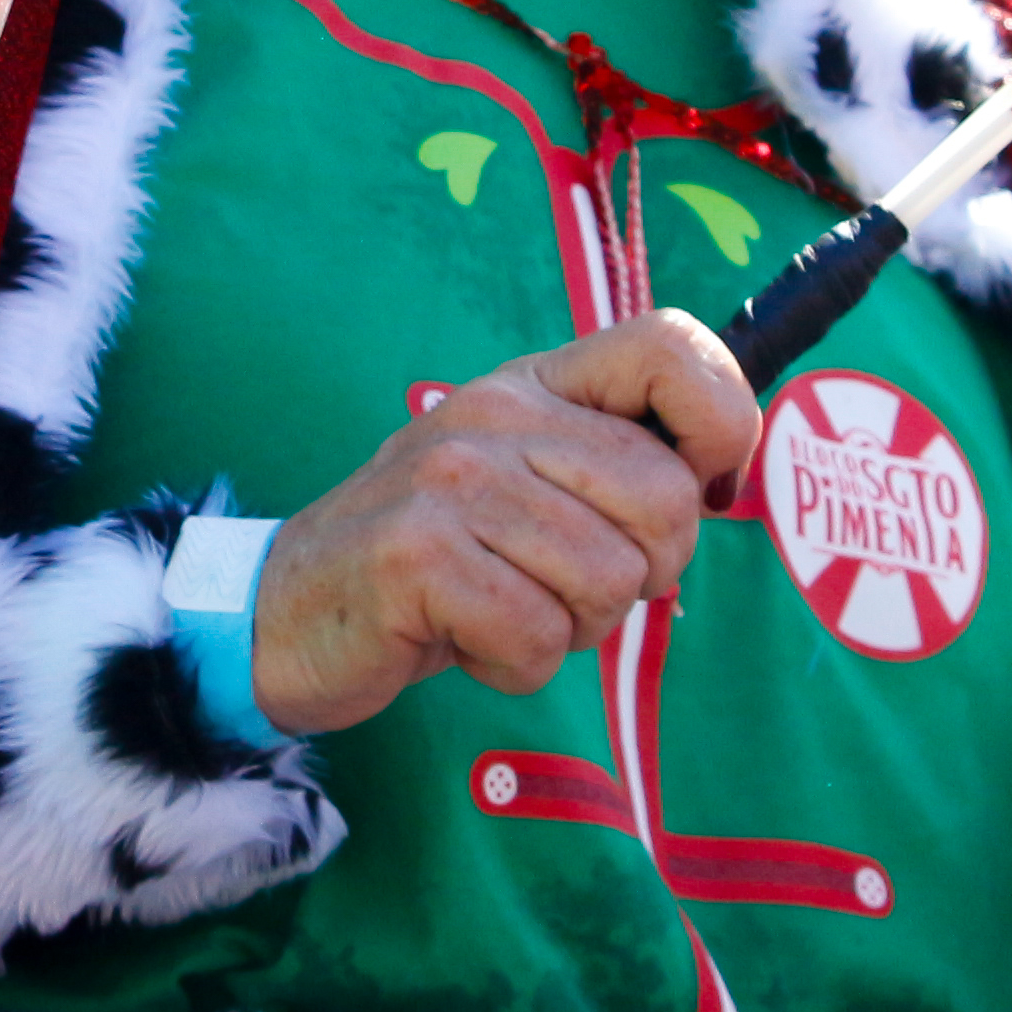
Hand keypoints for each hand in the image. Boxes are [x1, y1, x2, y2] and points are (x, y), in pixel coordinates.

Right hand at [247, 310, 762, 735]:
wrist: (287, 611)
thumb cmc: (439, 562)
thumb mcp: (528, 487)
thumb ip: (615, 470)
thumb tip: (724, 481)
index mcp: (534, 385)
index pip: (670, 346)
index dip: (721, 422)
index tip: (693, 490)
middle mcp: (493, 411)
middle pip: (665, 500)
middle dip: (639, 575)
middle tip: (560, 586)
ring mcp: (450, 480)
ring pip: (610, 581)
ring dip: (570, 630)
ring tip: (501, 611)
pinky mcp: (415, 555)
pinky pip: (538, 635)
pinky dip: (516, 665)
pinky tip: (463, 640)